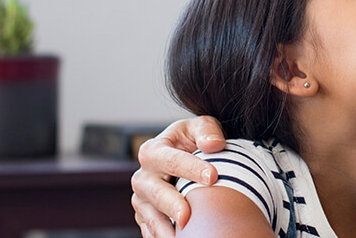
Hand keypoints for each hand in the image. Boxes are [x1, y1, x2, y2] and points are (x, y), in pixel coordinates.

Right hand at [131, 117, 227, 237]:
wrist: (183, 161)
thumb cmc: (192, 142)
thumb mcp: (199, 128)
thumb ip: (206, 130)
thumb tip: (214, 144)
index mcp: (153, 151)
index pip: (171, 159)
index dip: (191, 168)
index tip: (212, 176)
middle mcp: (143, 177)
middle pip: (155, 193)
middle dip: (172, 204)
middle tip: (188, 215)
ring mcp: (142, 201)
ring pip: (151, 217)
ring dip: (166, 229)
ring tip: (185, 234)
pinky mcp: (145, 219)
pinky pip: (151, 232)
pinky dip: (164, 237)